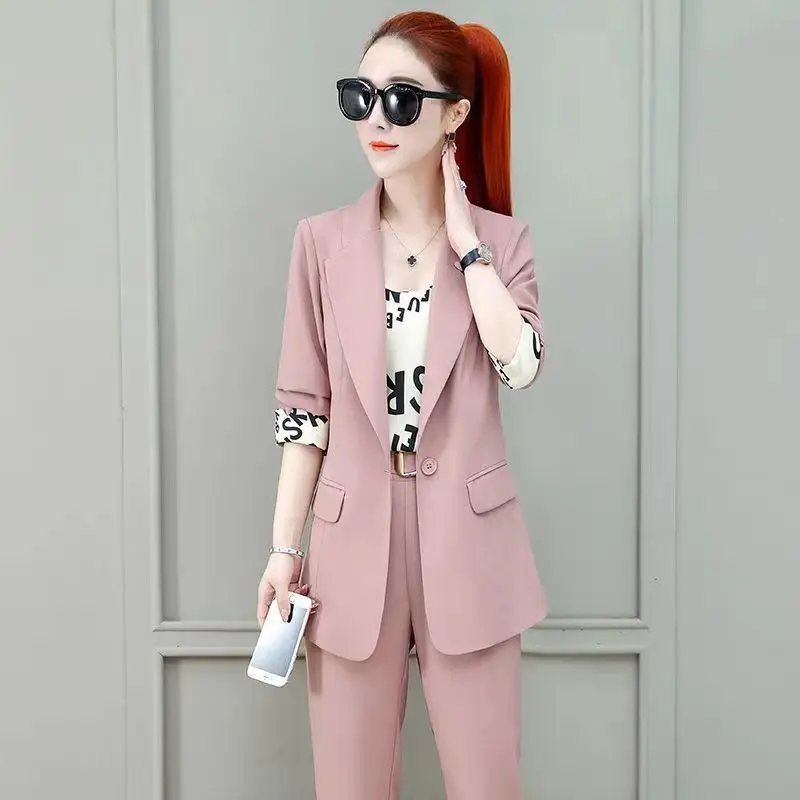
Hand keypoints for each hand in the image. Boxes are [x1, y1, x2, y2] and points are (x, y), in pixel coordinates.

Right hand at [256, 552, 317, 626]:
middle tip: (297, 621)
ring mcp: (284, 590)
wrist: (290, 549)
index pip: (263, 615)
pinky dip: (303, 596)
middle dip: (289, 615)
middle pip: (279, 611)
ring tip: (308, 605)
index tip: (273, 634)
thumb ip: (283, 601)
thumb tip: (284, 616)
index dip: (267, 625)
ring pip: (292, 604)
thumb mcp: (280, 584)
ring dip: (299, 604)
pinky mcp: (293, 586)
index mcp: (264, 595)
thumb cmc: (279, 562)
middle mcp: (273, 594)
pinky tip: (306, 592)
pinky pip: (299, 596)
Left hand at [441, 141, 478, 258]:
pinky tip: (446, 156)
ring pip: (453, 172)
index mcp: (460, 201)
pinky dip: (448, 166)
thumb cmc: (461, 236)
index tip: (451, 158)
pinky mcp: (453, 196)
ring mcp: (457, 194)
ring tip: (448, 145)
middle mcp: (460, 195)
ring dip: (451, 158)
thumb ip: (457, 217)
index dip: (454, 169)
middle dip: (453, 159)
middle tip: (451, 145)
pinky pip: (449, 177)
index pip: (456, 181)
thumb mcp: (458, 223)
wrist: (466, 241)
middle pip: (456, 173)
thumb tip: (456, 217)